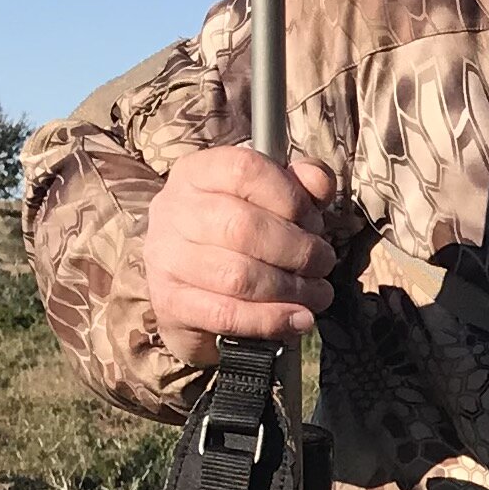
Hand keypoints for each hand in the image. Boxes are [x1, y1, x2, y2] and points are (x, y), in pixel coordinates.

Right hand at [142, 147, 338, 366]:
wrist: (193, 296)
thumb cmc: (240, 240)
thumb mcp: (273, 202)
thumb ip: (301, 186)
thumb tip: (319, 184)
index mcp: (197, 173)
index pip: (245, 170)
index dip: (291, 198)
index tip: (314, 222)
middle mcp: (173, 209)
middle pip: (243, 227)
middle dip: (299, 251)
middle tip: (322, 264)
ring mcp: (166, 257)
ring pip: (238, 276)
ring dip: (291, 289)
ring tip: (317, 294)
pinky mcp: (169, 303)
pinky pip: (226, 314)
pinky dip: (271, 319)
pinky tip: (299, 318)